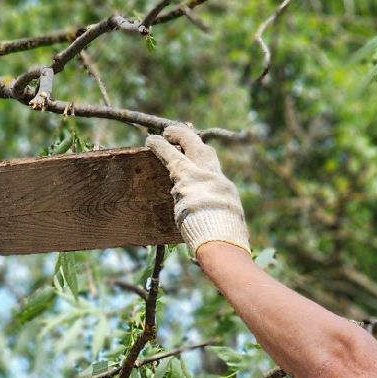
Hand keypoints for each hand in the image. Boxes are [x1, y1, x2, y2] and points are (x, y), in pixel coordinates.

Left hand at [145, 123, 251, 257]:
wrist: (222, 242)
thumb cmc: (224, 244)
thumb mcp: (224, 229)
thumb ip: (214, 222)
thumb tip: (213, 232)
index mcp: (226, 191)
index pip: (213, 169)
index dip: (202, 158)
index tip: (194, 151)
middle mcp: (215, 179)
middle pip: (203, 151)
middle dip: (189, 139)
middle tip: (174, 133)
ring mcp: (201, 177)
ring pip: (186, 149)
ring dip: (171, 140)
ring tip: (159, 136)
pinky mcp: (186, 179)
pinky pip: (170, 157)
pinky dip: (160, 147)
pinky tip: (151, 141)